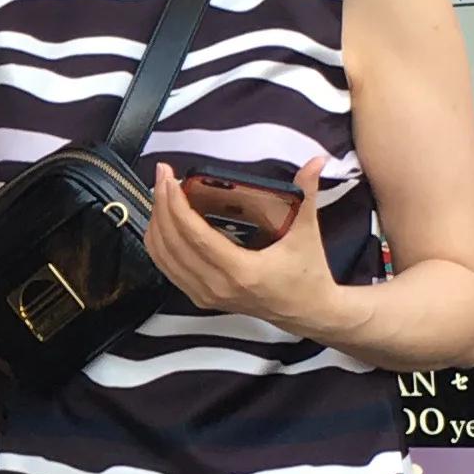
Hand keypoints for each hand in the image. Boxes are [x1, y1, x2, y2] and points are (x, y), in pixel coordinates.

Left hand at [145, 157, 345, 338]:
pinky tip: (163, 221)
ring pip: (163, 258)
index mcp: (240, 271)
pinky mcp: (201, 298)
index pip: (195, 236)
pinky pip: (168, 269)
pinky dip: (159, 244)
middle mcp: (217, 286)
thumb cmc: (307, 275)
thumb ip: (308, 194)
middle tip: (163, 177)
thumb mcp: (306, 233)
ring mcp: (206, 295)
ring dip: (156, 223)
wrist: (307, 313)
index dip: (175, 205)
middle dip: (161, 206)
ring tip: (161, 193)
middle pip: (172, 244)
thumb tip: (317, 161)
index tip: (170, 178)